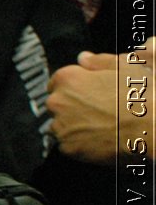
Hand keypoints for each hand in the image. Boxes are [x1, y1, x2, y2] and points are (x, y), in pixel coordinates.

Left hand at [47, 48, 150, 163]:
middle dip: (72, 107)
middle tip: (98, 111)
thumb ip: (99, 61)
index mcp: (68, 79)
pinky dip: (79, 144)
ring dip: (74, 126)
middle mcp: (57, 102)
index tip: (86, 94)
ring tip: (100, 125)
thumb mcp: (124, 67)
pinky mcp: (67, 147)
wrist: (150, 126)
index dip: (73, 88)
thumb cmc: (140, 95)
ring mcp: (60, 126)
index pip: (57, 83)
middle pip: (57, 104)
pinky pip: (67, 145)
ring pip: (60, 126)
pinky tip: (98, 139)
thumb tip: (84, 58)